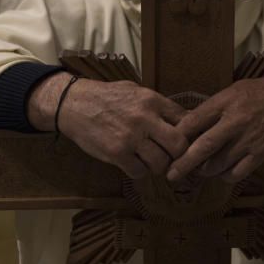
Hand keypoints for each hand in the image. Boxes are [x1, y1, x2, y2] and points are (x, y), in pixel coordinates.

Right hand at [29, 75, 188, 179]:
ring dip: (158, 165)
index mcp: (152, 100)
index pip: (185, 119)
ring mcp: (131, 138)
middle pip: (179, 145)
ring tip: (149, 160)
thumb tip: (183, 118)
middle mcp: (145, 118)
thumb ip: (158, 105)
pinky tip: (133, 163)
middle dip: (178, 154)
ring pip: (161, 163)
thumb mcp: (136, 91)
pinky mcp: (117, 154)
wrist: (74, 104)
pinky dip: (139, 171)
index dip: (189, 133)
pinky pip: (140, 172)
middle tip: (170, 155)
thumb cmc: (107, 97)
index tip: (186, 140)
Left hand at [166, 69, 263, 182]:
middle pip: (203, 148)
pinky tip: (222, 172)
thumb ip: (214, 107)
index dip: (178, 135)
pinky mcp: (261, 155)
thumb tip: (190, 123)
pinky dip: (225, 176)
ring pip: (218, 165)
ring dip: (204, 171)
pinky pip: (236, 173)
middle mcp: (235, 122)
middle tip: (171, 175)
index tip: (167, 145)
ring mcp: (248, 141)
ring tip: (199, 170)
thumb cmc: (261, 92)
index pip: (194, 121)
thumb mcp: (234, 90)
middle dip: (183, 164)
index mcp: (226, 103)